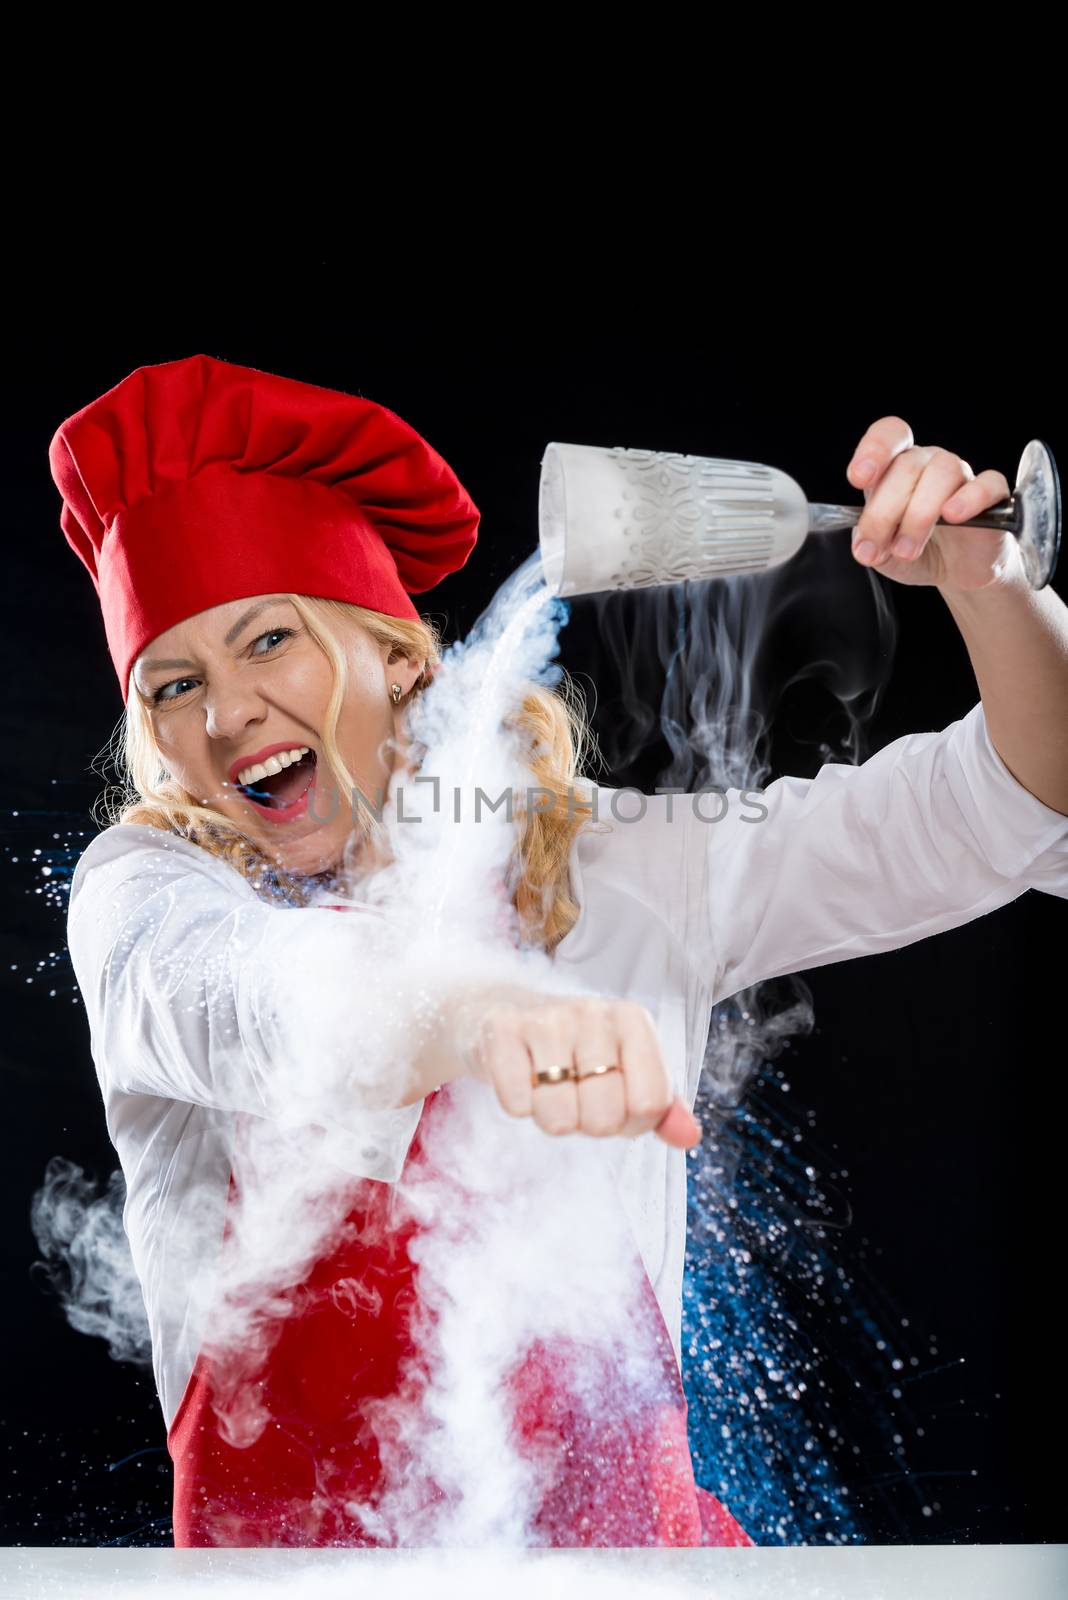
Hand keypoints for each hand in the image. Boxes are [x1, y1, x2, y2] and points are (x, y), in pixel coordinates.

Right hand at [450, 983, 702, 1149]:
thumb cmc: (574, 1050)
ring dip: (551, 1117)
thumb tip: (689, 1137)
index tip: (614, 1101)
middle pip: (605, 1118)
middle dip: (587, 1123)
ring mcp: (546, 1018)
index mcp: (632, 1020)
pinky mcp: (502, 1029)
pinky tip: (520, 1076)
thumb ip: (660, 1107)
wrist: (502, 1010)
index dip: (630, 1121)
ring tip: (546, 1086)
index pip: (651, 1103)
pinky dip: (518, 1105)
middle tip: (575, 1095)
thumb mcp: (623, 1070)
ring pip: (559, 1117)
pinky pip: (516, 1104)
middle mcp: (593, 1012)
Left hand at [845, 416, 1022, 591]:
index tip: (858, 479)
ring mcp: (961, 475)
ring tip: (906, 550)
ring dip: (919, 515)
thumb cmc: (919, 552)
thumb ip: (871, 545)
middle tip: (877, 548)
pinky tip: (953, 516)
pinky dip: (969, 498)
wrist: (958, 571)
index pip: (890, 437)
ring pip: (942, 473)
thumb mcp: (884, 554)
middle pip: (907, 466)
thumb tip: (864, 546)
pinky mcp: (992, 494)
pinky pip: (986, 484)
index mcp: (897, 469)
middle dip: (885, 511)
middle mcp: (929, 464)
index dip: (874, 451)